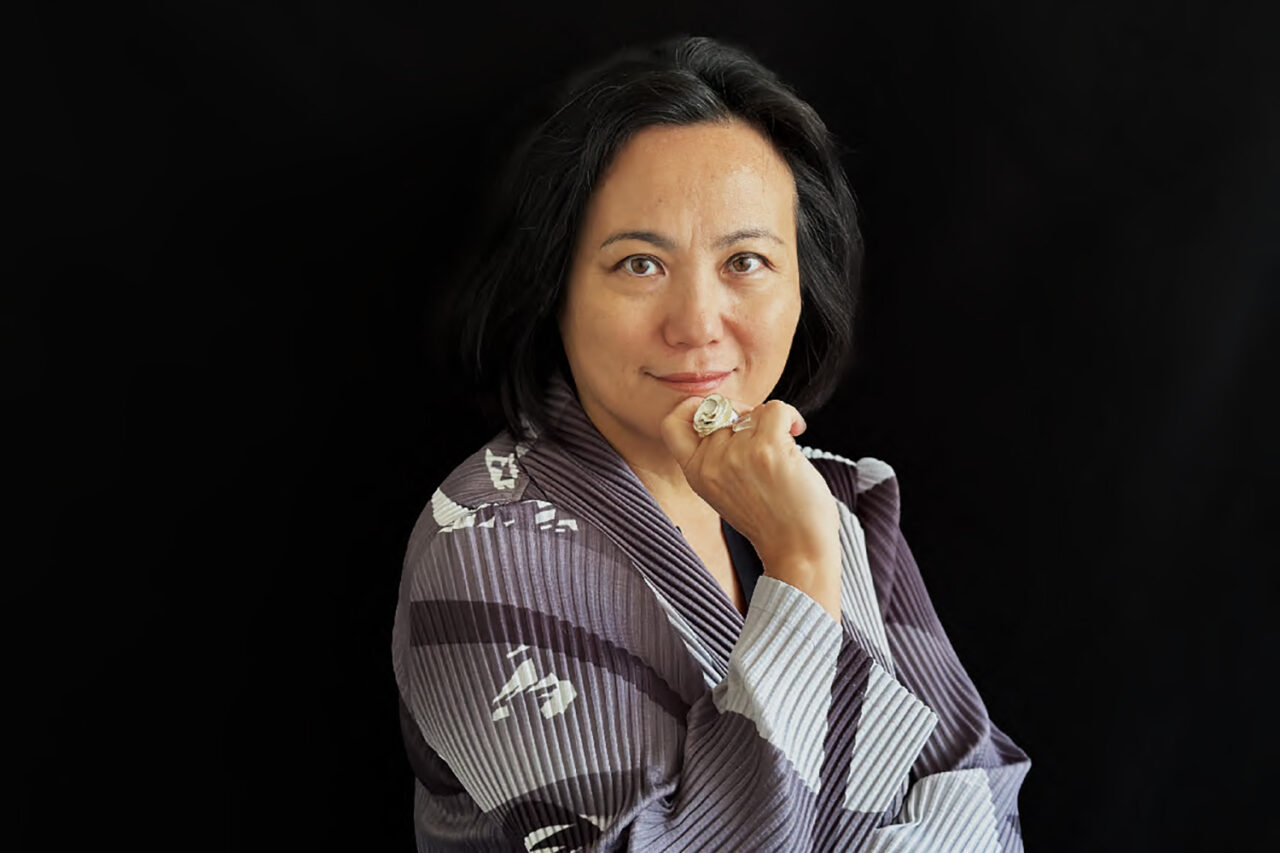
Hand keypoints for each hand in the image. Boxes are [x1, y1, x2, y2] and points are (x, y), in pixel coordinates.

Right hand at [660, 396, 842, 620]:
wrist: (798, 551)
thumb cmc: (771, 520)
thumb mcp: (725, 490)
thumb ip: (717, 457)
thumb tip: (733, 412)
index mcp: (695, 473)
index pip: (672, 422)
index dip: (694, 407)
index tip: (722, 415)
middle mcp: (710, 463)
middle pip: (722, 411)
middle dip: (745, 415)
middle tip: (763, 433)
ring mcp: (736, 455)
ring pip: (753, 411)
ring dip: (772, 424)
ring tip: (783, 452)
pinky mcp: (765, 449)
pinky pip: (775, 408)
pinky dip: (790, 416)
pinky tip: (797, 431)